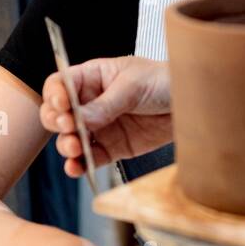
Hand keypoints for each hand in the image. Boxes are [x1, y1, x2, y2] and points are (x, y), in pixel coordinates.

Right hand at [40, 56, 172, 175]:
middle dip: (57, 123)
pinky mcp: (113, 147)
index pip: (59, 85)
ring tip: (75, 148)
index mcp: (91, 78)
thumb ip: (106, 104)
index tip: (62, 105)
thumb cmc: (162, 80)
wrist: (190, 100)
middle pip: (58, 115)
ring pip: (71, 139)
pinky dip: (80, 165)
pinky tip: (76, 167)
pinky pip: (91, 158)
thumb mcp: (133, 85)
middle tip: (69, 127)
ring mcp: (100, 127)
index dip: (54, 96)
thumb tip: (79, 120)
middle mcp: (90, 103)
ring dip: (67, 146)